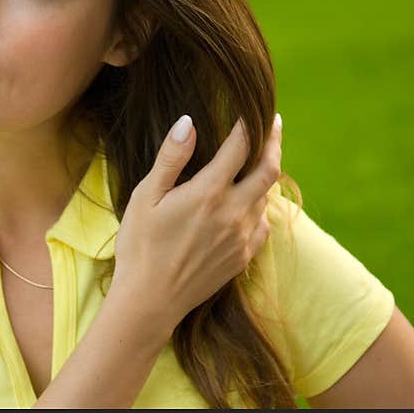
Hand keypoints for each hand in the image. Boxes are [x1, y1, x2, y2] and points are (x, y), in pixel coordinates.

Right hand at [112, 113, 282, 342]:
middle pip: (269, 170)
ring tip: (259, 161)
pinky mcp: (242, 258)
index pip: (239, 148)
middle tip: (274, 125)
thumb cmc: (140, 245)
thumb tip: (189, 122)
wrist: (150, 300)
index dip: (247, 126)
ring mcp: (242, 237)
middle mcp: (233, 212)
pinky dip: (260, 208)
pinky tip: (250, 206)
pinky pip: (262, 226)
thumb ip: (171, 158)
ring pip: (266, 198)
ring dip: (265, 176)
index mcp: (208, 192)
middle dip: (273, 143)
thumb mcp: (146, 196)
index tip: (251, 112)